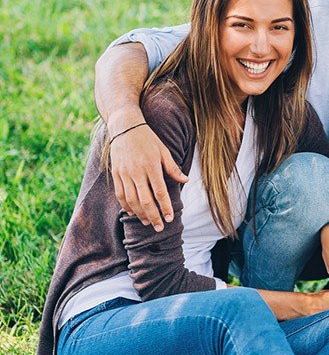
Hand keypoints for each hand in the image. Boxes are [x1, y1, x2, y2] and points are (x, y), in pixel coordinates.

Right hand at [109, 116, 187, 230]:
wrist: (125, 127)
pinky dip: (126, 205)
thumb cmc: (148, 139)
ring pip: (131, 200)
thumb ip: (173, 168)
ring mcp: (124, 174)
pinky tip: (133, 213)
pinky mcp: (115, 174)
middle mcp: (136, 172)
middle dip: (153, 216)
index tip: (170, 218)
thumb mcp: (163, 151)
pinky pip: (120, 194)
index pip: (160, 192)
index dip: (165, 207)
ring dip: (140, 214)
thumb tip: (186, 181)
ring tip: (148, 222)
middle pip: (145, 200)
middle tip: (159, 228)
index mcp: (151, 167)